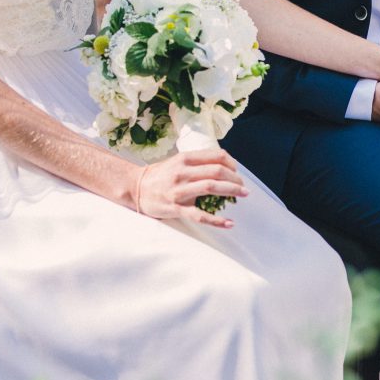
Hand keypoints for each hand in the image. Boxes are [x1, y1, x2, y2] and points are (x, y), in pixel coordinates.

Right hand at [135, 149, 249, 227]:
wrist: (135, 188)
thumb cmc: (160, 175)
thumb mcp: (177, 162)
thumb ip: (197, 162)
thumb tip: (223, 165)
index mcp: (185, 159)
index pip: (216, 156)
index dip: (232, 163)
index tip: (237, 171)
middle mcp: (182, 172)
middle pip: (217, 171)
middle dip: (235, 178)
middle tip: (243, 186)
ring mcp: (179, 190)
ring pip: (211, 187)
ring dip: (232, 190)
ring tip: (243, 194)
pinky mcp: (176, 208)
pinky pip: (199, 215)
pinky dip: (216, 220)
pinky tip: (229, 223)